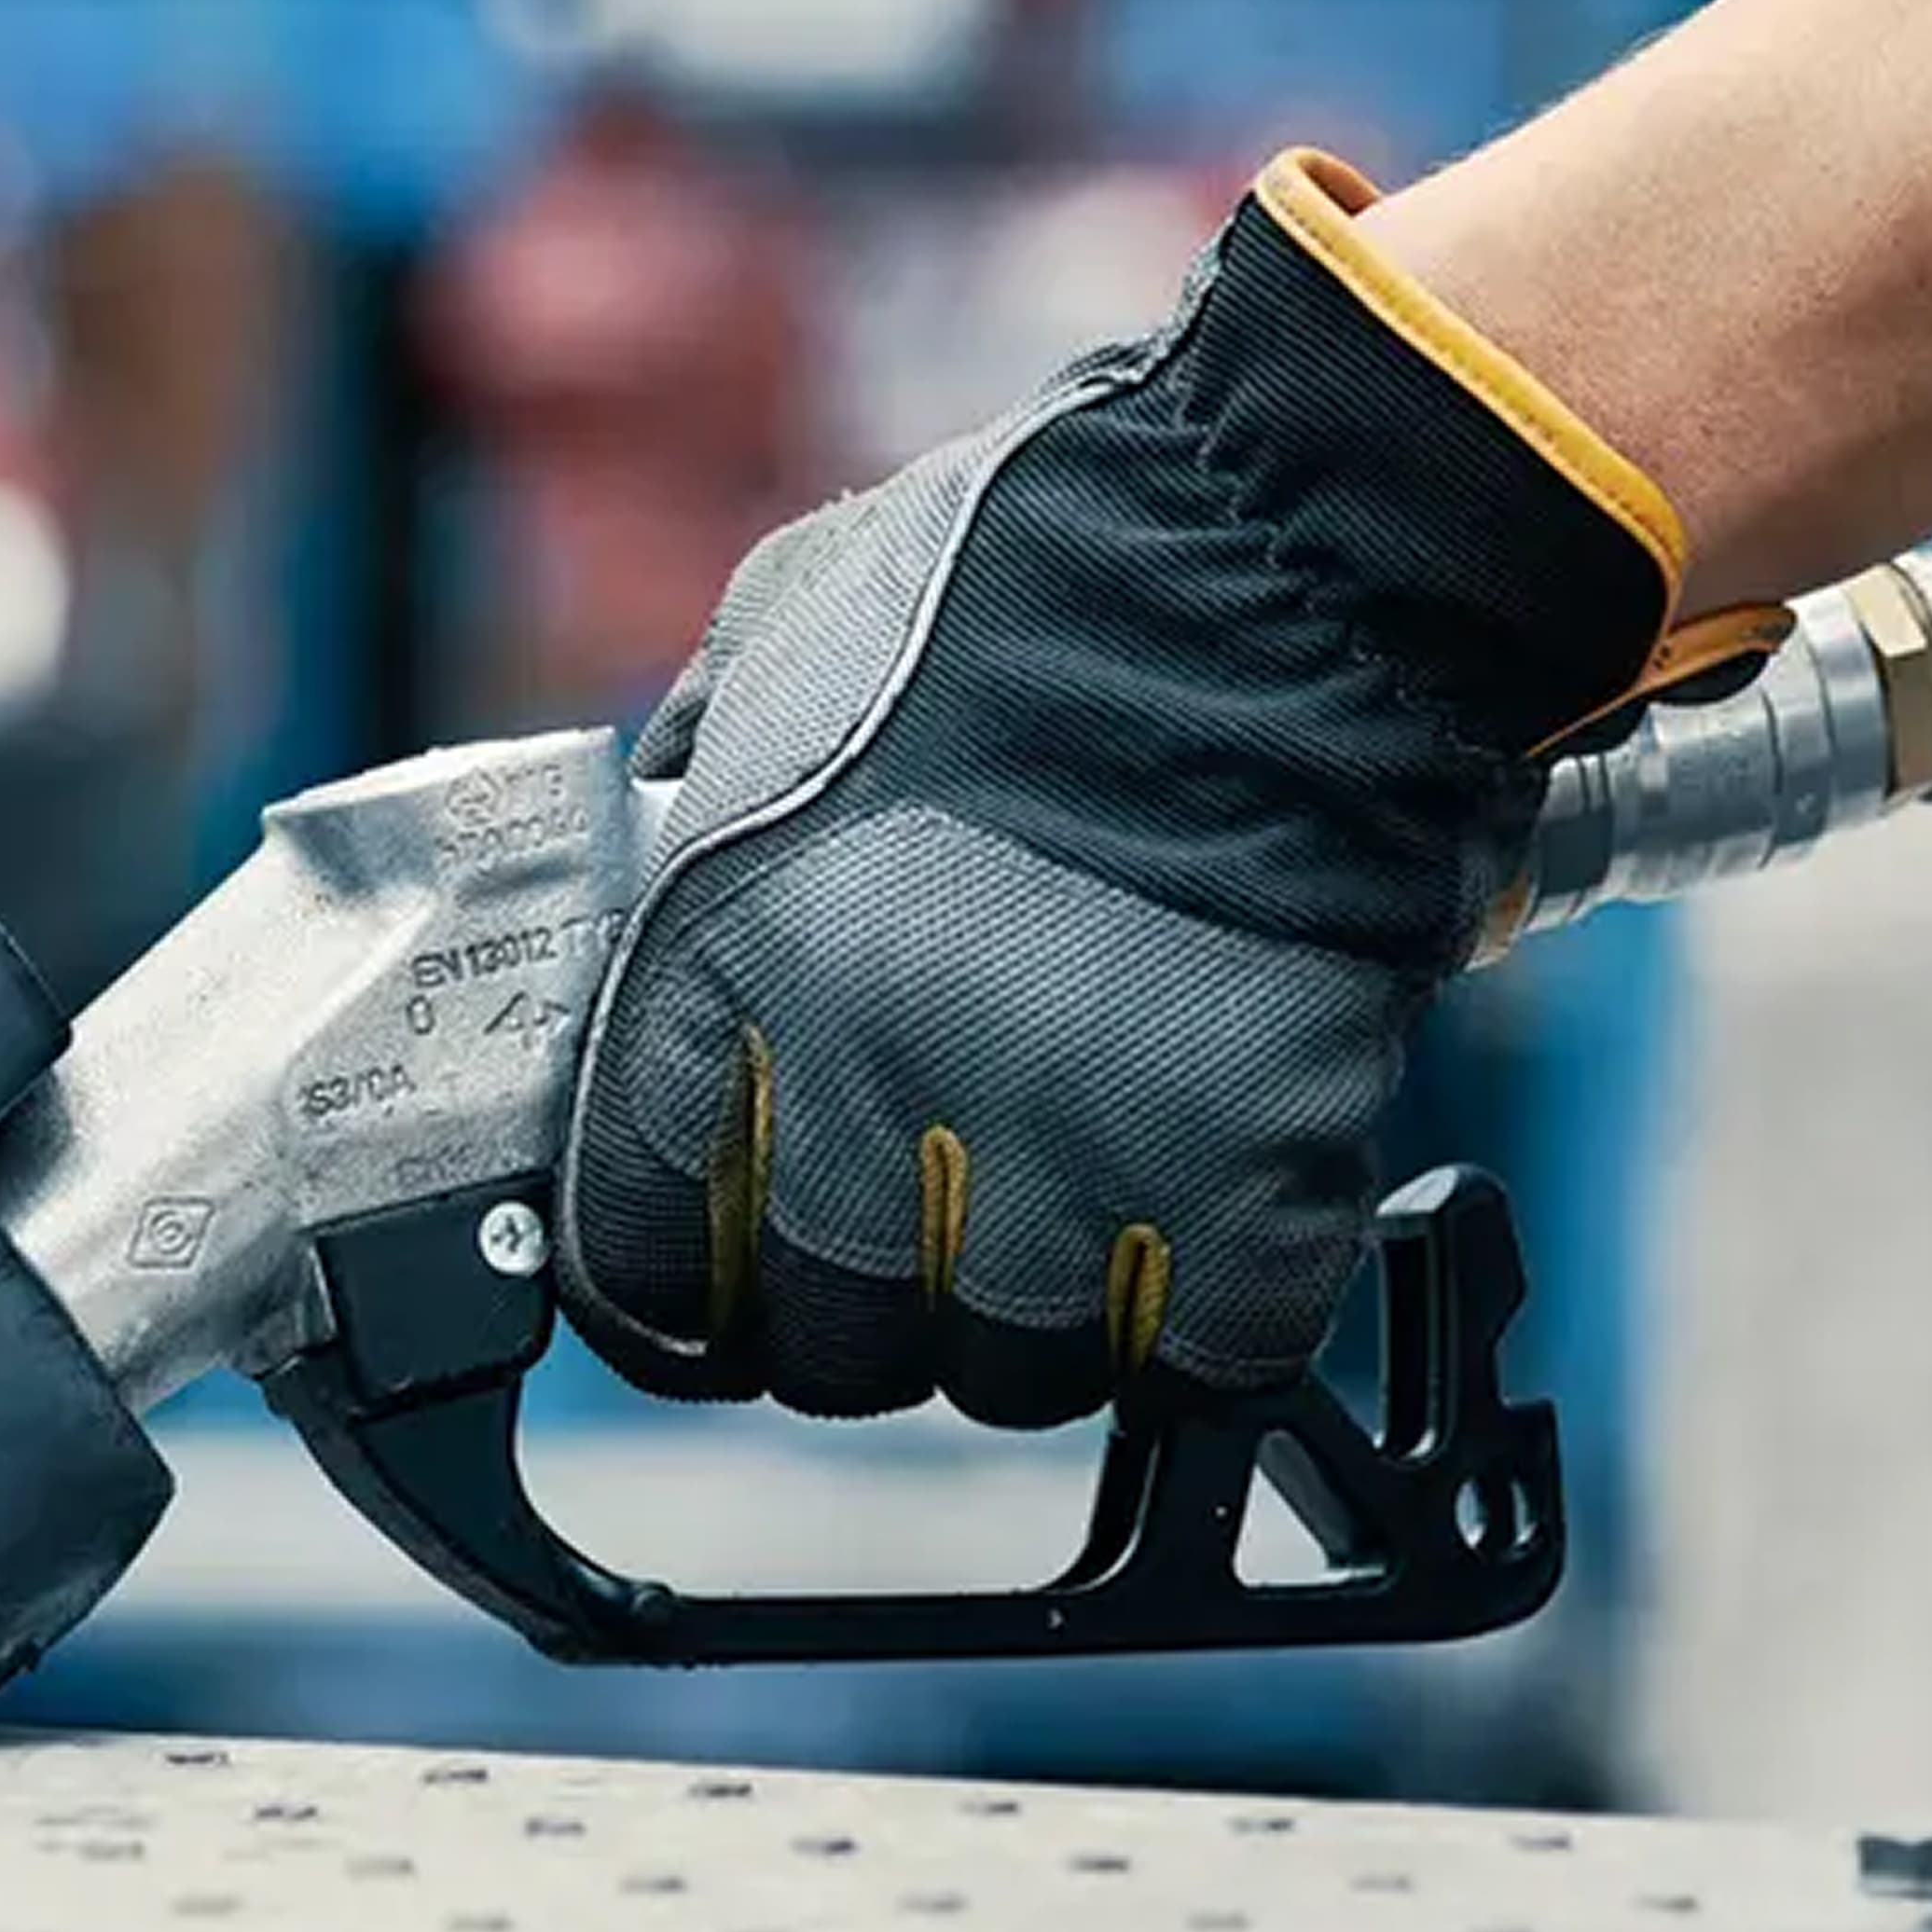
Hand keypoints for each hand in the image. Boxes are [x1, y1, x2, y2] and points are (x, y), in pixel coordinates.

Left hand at [556, 154, 1764, 1423]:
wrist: (1296, 556)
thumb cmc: (1042, 567)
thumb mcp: (779, 637)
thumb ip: (704, 782)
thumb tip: (664, 851)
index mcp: (722, 965)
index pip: (635, 1256)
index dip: (679, 1297)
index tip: (723, 1294)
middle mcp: (871, 1084)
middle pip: (828, 1348)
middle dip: (869, 1317)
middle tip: (931, 1245)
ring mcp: (1066, 1151)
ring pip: (1014, 1374)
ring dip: (1044, 1320)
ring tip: (1089, 1211)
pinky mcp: (1251, 1183)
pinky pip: (1204, 1354)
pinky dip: (1211, 1320)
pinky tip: (1216, 1229)